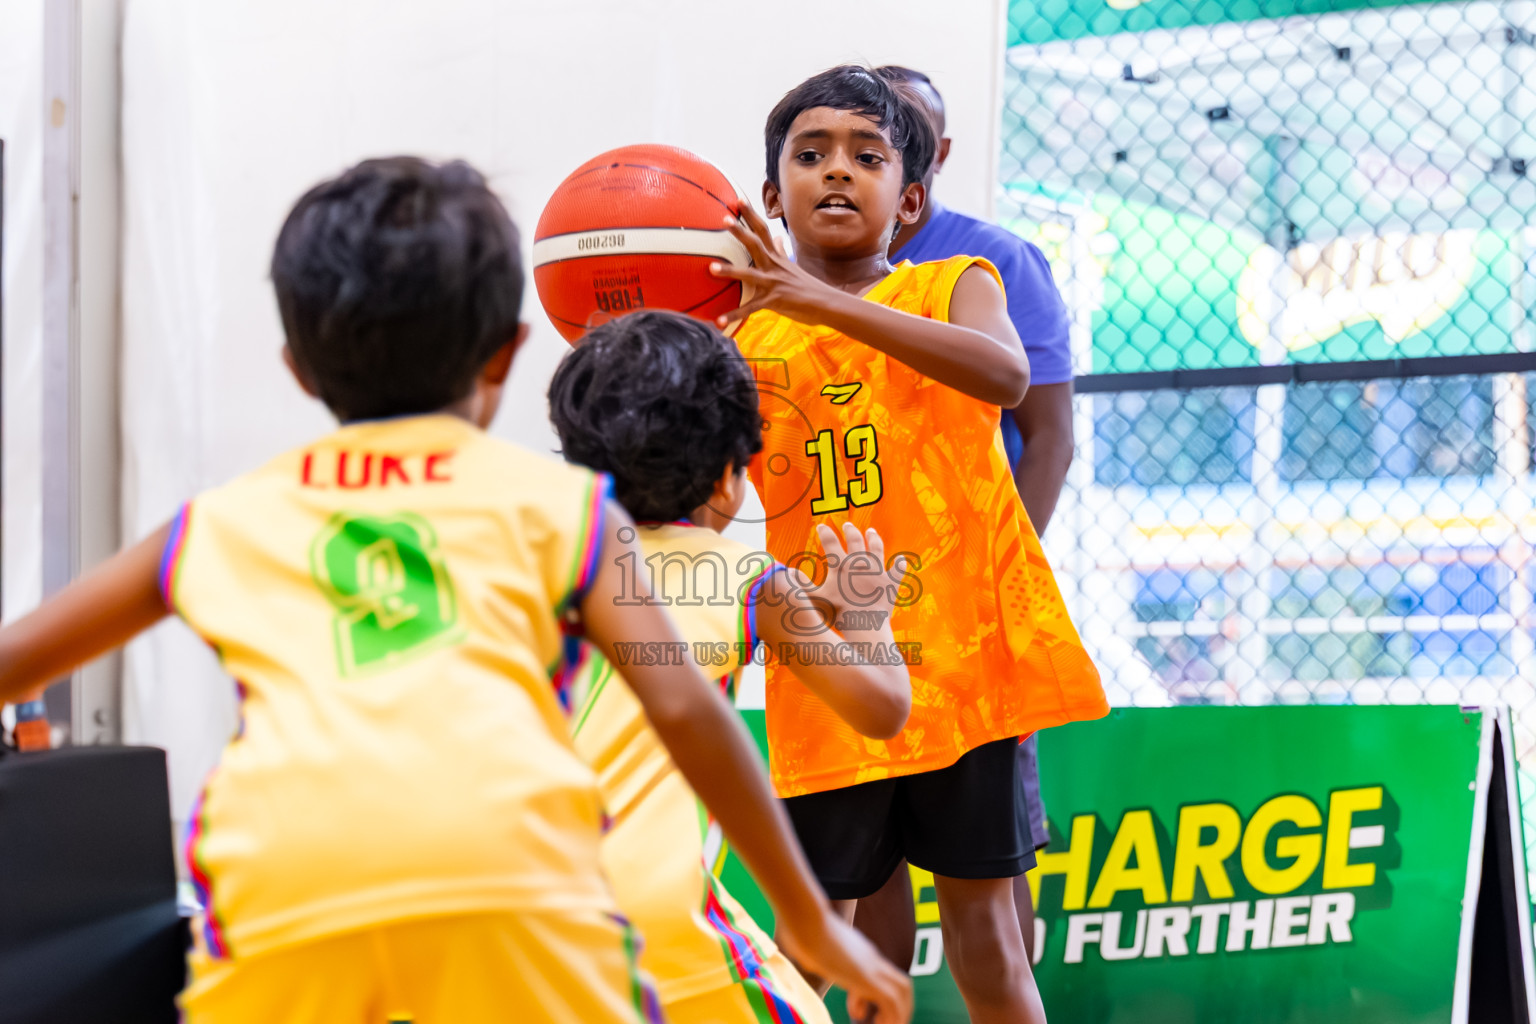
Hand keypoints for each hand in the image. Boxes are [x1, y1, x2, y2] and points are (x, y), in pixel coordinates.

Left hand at [709, 203, 846, 330]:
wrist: (826, 303)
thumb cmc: (808, 286)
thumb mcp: (793, 265)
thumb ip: (781, 251)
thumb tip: (777, 237)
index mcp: (777, 258)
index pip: (763, 231)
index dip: (751, 215)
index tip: (739, 200)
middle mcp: (774, 267)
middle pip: (756, 244)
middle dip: (740, 232)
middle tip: (724, 219)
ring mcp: (773, 283)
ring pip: (749, 274)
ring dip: (730, 271)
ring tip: (711, 268)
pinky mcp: (773, 301)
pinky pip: (749, 309)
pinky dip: (733, 316)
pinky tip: (718, 321)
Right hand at [777, 908, 912, 1023]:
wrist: (806, 920)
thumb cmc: (800, 930)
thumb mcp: (810, 946)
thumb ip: (811, 954)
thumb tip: (797, 954)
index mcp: (858, 951)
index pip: (878, 974)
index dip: (870, 997)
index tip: (858, 1011)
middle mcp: (870, 958)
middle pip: (901, 982)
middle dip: (899, 1007)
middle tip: (881, 1023)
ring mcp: (871, 966)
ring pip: (904, 990)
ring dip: (899, 1013)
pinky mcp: (867, 977)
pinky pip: (891, 1002)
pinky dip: (891, 1017)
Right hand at [811, 523, 904, 633]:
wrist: (864, 623)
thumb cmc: (837, 613)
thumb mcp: (814, 598)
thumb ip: (801, 584)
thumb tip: (787, 571)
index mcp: (840, 565)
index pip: (830, 543)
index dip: (825, 532)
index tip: (821, 525)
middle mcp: (859, 563)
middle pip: (855, 541)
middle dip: (850, 530)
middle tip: (847, 524)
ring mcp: (877, 571)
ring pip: (876, 549)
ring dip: (874, 538)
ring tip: (871, 531)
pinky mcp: (890, 583)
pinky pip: (897, 570)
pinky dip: (899, 565)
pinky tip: (901, 559)